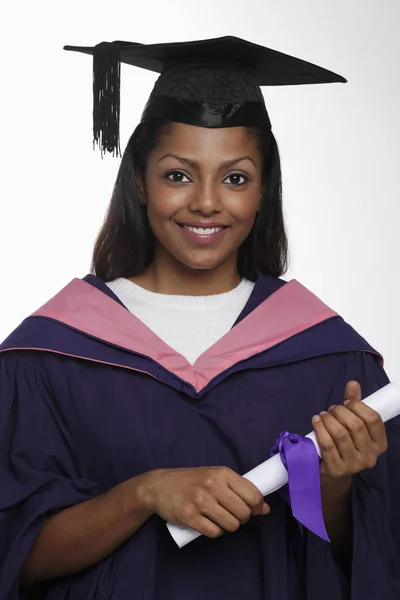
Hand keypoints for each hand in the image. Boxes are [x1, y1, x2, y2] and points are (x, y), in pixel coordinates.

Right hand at [140, 466, 269, 537]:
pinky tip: (208, 523)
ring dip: (229, 525)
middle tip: (232, 513)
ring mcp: (200, 501)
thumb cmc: (192, 480)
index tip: (253, 509)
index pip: (253, 495)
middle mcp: (212, 485)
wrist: (159, 486)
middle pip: (244, 513)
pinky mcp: (190, 516)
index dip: (257, 507)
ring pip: (231, 525)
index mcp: (222, 473)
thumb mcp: (215, 476)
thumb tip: (265, 508)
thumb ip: (239, 489)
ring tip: (219, 518)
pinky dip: (215, 531)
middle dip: (242, 518)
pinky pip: (215, 532)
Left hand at [312, 380, 387, 479]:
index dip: (358, 406)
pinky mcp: (336, 469)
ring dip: (329, 419)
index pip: (374, 419)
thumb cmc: (345, 443)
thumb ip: (354, 404)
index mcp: (379, 444)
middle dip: (341, 412)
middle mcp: (370, 456)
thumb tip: (352, 384)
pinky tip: (316, 421)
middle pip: (356, 425)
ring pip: (340, 434)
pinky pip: (327, 445)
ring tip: (323, 415)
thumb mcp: (353, 423)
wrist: (332, 470)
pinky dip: (320, 429)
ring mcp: (354, 465)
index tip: (347, 402)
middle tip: (332, 409)